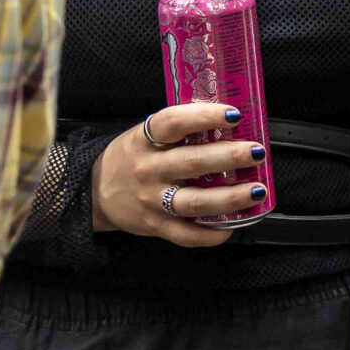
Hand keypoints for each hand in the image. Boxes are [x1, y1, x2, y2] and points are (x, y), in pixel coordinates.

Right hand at [89, 103, 262, 244]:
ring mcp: (151, 201)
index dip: (204, 116)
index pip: (173, 122)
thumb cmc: (131, 157)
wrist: (92, 192)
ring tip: (257, 190)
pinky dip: (211, 234)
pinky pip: (186, 235)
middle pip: (192, 163)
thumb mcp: (145, 135)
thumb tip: (229, 119)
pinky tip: (233, 226)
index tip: (233, 115)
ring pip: (194, 202)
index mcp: (145, 140)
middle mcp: (148, 169)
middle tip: (257, 152)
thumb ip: (179, 129)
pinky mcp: (155, 226)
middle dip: (229, 156)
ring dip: (230, 197)